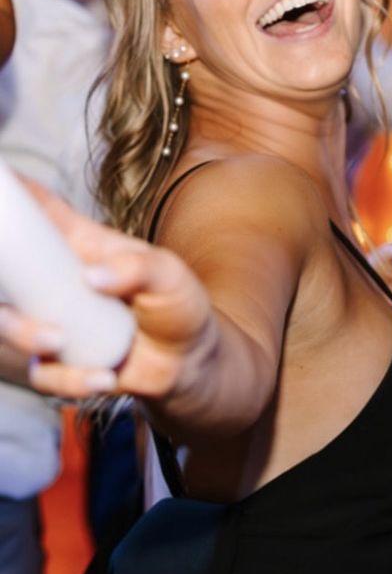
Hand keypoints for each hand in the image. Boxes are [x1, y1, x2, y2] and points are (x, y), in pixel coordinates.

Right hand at [0, 182, 211, 399]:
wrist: (190, 362)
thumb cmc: (180, 305)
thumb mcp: (171, 277)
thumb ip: (140, 268)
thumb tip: (93, 276)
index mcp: (83, 246)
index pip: (41, 211)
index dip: (12, 193)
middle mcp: (61, 281)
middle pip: (6, 270)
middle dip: (0, 278)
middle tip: (12, 295)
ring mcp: (56, 321)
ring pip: (8, 326)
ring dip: (25, 335)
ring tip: (59, 342)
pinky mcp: (61, 362)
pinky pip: (45, 374)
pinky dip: (71, 380)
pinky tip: (105, 378)